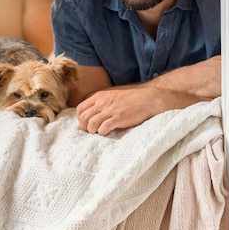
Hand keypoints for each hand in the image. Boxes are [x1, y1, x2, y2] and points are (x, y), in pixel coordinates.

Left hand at [76, 85, 202, 134]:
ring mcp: (110, 110)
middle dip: (84, 126)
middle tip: (90, 131)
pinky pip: (103, 128)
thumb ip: (100, 103)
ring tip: (98, 132)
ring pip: (91, 123)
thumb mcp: (111, 96)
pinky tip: (106, 133)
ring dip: (92, 131)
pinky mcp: (119, 118)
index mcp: (99, 96)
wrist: (148, 99)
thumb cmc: (130, 100)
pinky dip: (102, 132)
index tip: (85, 124)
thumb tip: (90, 114)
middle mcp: (102, 102)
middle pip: (83, 117)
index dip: (80, 118)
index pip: (80, 108)